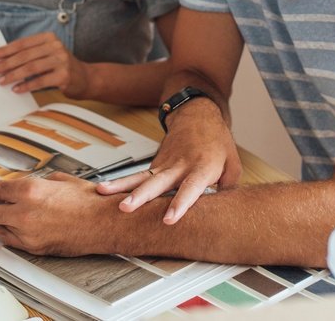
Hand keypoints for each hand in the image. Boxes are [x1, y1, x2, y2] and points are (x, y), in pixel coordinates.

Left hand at [0, 32, 90, 98]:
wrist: (86, 78)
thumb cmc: (60, 66)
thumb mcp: (47, 54)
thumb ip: (29, 54)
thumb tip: (3, 60)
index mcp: (48, 38)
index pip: (22, 43)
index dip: (5, 50)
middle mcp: (56, 46)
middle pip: (25, 55)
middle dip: (6, 63)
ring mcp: (61, 60)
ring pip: (31, 67)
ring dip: (13, 75)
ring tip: (1, 80)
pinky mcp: (64, 75)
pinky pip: (41, 80)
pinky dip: (27, 85)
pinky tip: (17, 89)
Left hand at [0, 173, 117, 255]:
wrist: (105, 223)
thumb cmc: (89, 201)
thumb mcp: (60, 180)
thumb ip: (37, 183)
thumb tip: (25, 184)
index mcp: (30, 191)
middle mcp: (24, 213)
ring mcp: (27, 233)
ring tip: (0, 215)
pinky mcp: (34, 248)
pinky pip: (9, 241)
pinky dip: (7, 232)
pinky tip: (12, 227)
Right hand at [96, 101, 240, 223]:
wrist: (197, 114)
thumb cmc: (217, 141)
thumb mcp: (233, 166)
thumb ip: (227, 190)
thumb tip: (219, 213)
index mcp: (202, 167)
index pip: (190, 189)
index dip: (180, 204)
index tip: (169, 219)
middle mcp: (179, 166)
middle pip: (157, 183)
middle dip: (140, 196)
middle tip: (125, 207)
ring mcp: (164, 164)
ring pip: (141, 177)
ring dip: (120, 186)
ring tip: (102, 192)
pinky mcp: (155, 164)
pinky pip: (138, 177)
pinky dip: (121, 185)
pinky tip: (104, 192)